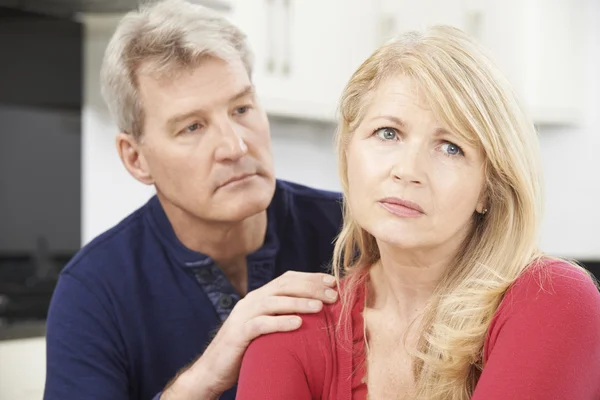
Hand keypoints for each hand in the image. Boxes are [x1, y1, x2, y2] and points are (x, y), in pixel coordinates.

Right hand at [161, 271, 337, 398]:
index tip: (333, 281)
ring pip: (273, 302)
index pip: (287, 279)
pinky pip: (261, 325)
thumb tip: (317, 310)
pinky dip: (280, 322)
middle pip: (284, 286)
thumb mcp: (268, 327)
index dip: (310, 278)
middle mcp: (252, 301)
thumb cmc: (248, 348)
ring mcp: (243, 315)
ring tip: (320, 306)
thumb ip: (284, 315)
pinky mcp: (238, 334)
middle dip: (310, 287)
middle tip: (333, 294)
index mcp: (260, 296)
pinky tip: (297, 324)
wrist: (213, 369)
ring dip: (299, 302)